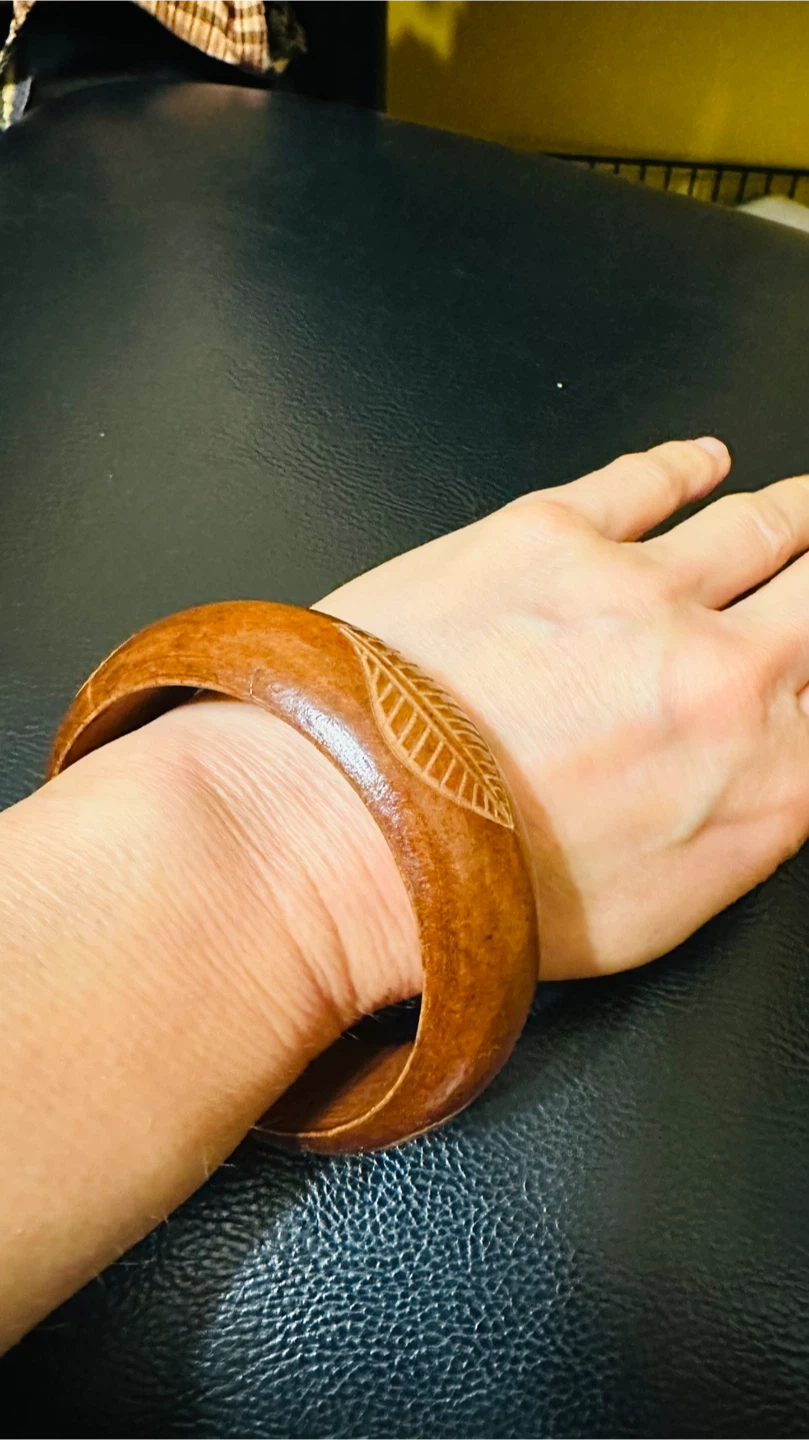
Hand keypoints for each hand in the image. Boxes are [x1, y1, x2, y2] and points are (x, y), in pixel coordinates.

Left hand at [317, 438, 808, 979]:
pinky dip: (685, 465)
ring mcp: (635, 591)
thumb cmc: (481, 896)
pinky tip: (705, 460)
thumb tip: (773, 768)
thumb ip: (747, 819)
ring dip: (793, 510)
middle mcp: (720, 671)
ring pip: (753, 525)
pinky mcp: (546, 535)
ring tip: (804, 503)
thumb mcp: (661, 909)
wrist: (350, 835)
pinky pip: (643, 481)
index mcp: (762, 775)